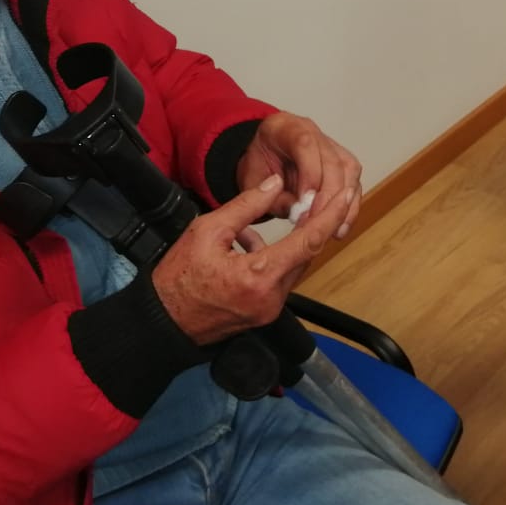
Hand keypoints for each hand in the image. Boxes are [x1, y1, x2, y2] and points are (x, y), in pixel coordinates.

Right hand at [151, 175, 353, 345]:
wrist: (161, 321)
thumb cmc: (177, 277)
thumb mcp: (207, 230)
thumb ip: (246, 206)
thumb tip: (275, 183)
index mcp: (259, 276)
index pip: (308, 241)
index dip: (329, 215)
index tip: (344, 195)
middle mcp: (271, 297)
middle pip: (306, 255)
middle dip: (314, 226)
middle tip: (318, 197)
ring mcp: (269, 309)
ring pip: (294, 267)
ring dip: (293, 243)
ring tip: (278, 219)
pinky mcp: (263, 314)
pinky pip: (279, 280)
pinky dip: (275, 259)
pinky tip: (250, 246)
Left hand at [235, 112, 362, 239]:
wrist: (263, 159)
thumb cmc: (258, 167)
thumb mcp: (253, 181)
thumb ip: (274, 196)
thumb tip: (302, 212)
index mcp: (284, 128)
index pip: (305, 144)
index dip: (309, 174)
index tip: (306, 203)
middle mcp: (311, 131)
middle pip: (332, 159)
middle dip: (328, 195)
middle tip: (317, 222)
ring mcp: (329, 144)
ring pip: (349, 169)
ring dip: (344, 203)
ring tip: (333, 230)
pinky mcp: (341, 161)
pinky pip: (353, 181)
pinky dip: (350, 206)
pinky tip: (340, 226)